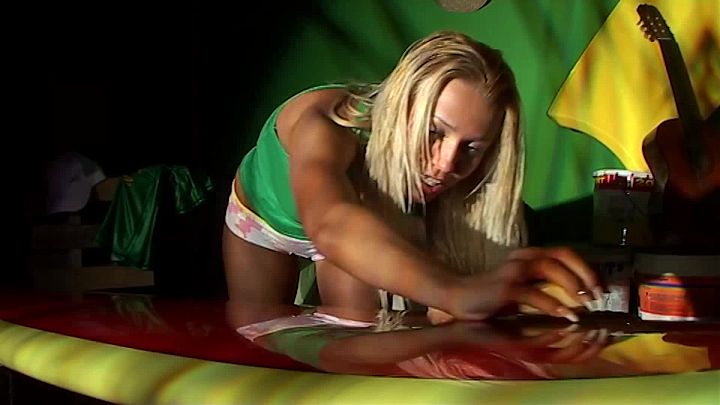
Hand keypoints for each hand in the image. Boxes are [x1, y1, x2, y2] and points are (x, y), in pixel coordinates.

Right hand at [444, 247, 600, 321]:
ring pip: (550, 269)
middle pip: (561, 256)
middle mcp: (523, 258)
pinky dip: (554, 304)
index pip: (564, 253)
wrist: (458, 297)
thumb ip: (542, 286)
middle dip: (584, 274)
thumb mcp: (522, 288)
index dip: (585, 268)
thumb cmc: (491, 295)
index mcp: (529, 256)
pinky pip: (535, 294)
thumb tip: (576, 297)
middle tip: (596, 295)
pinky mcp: (505, 288)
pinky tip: (566, 315)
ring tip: (584, 304)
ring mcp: (513, 271)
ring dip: (572, 286)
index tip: (599, 287)